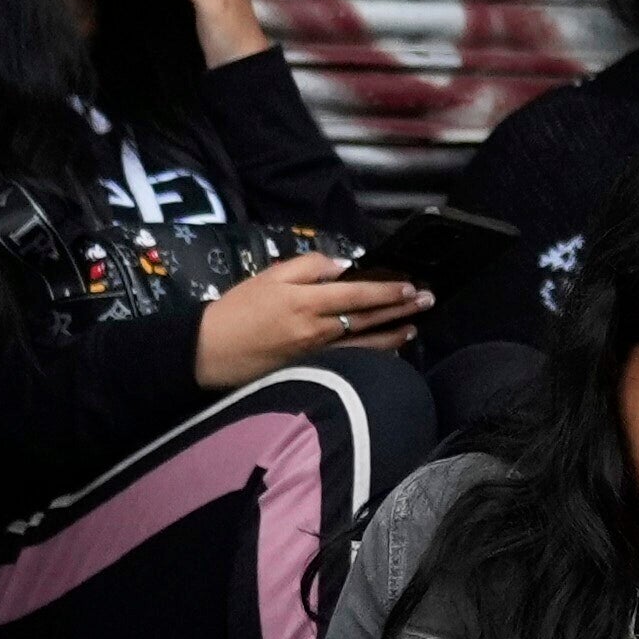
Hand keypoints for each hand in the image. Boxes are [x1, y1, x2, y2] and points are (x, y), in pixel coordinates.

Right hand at [195, 251, 437, 387]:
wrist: (210, 352)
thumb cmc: (238, 310)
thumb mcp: (269, 276)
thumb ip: (307, 267)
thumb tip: (343, 267)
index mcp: (307, 302)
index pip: (358, 295)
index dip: (387, 290)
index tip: (411, 285)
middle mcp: (317, 331)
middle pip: (369, 319)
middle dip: (402, 310)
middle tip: (428, 301)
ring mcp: (317, 355)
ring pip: (365, 346)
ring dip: (394, 336)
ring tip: (414, 328)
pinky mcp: (312, 372)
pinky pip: (350, 363)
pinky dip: (372, 358)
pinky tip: (387, 354)